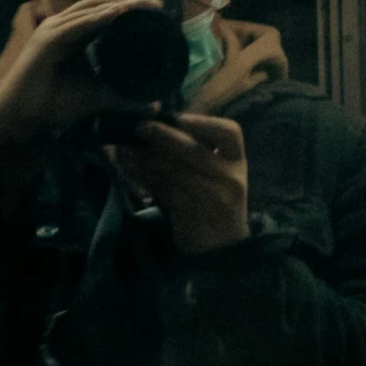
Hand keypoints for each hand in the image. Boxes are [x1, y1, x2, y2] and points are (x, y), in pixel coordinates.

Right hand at [0, 0, 163, 146]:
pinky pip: (76, 24)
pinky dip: (97, 18)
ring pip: (90, 9)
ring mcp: (54, 29)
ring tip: (143, 6)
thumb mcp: (97, 98)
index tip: (158, 11)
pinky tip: (116, 15)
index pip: (106, 11)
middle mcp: (64, 25)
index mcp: (76, 33)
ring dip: (118, 5)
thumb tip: (155, 106)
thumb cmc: (54, 103)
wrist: (22, 117)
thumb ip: (125, 99)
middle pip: (100, 4)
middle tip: (157, 6)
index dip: (130, 8)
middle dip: (129, 2)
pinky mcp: (47, 40)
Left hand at [114, 113, 249, 255]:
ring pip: (172, 171)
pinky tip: (130, 168)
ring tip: (127, 147)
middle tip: (140, 127)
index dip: (203, 122)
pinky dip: (144, 177)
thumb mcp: (220, 173)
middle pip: (193, 151)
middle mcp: (230, 178)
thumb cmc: (217, 199)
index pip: (230, 133)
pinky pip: (163, 190)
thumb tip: (161, 119)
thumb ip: (199, 149)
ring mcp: (212, 198)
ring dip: (145, 157)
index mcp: (238, 161)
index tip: (177, 117)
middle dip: (162, 136)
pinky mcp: (191, 214)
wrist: (223, 247)